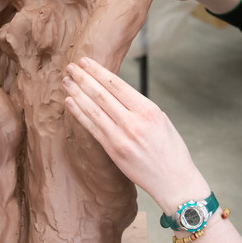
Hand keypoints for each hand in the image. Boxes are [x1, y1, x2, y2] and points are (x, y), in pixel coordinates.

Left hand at [63, 57, 209, 212]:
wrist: (174, 181)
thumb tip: (117, 95)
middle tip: (70, 67)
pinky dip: (80, 114)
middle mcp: (134, 122)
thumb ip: (140, 108)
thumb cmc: (171, 151)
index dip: (98, 72)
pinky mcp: (114, 151)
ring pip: (94, 110)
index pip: (117, 85)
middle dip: (84, 78)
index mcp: (148, 110)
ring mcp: (122, 137)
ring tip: (66, 81)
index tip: (85, 62)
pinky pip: (92, 128)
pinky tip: (70, 103)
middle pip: (102, 94)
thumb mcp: (162, 120)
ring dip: (77, 93)